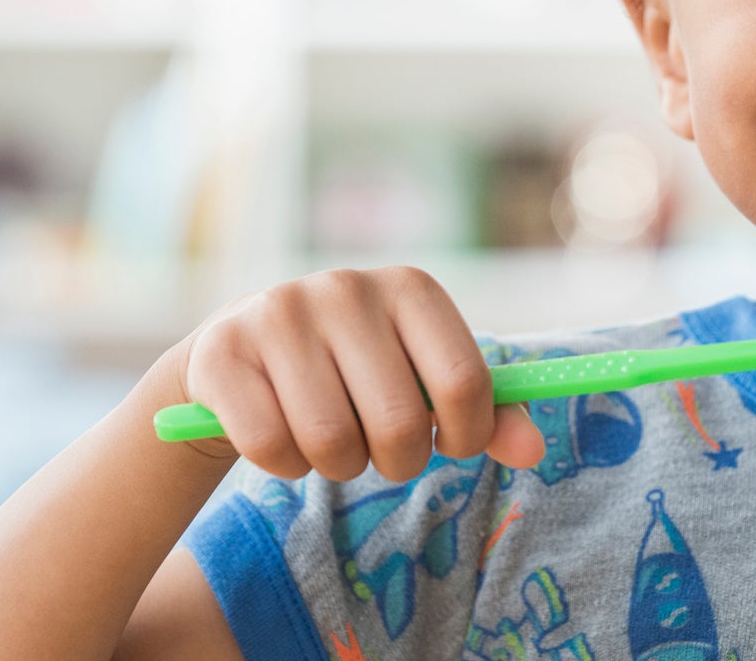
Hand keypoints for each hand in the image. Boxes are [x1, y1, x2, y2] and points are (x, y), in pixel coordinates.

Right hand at [177, 266, 546, 482]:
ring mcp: (278, 314)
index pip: (464, 381)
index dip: (466, 434)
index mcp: (409, 288)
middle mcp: (346, 288)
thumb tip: (533, 450)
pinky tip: (279, 432)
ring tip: (329, 439)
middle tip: (379, 449)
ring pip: (332, 444)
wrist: (239, 356)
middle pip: (398, 425)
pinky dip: (284, 464)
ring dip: (337, 466)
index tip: (449, 444)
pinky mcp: (222, 352)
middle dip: (396, 461)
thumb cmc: (353, 372)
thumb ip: (485, 413)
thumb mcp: (421, 379)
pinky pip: (272, 448)